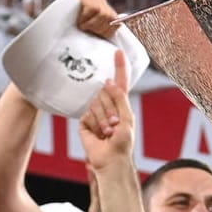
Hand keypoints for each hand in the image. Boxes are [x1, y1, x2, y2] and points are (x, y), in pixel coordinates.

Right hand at [73, 0, 119, 35]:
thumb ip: (100, 29)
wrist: (56, 14)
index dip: (109, 31)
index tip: (100, 36)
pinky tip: (80, 20)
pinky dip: (86, 17)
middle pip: (110, 17)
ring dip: (92, 24)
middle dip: (99, 28)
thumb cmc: (72, 26)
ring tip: (82, 26)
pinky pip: (91, 8)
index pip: (116, 21)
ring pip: (102, 13)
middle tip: (88, 31)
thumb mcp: (89, 28)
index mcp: (105, 9)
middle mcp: (100, 0)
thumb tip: (114, 32)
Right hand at [78, 49, 133, 169]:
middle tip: (115, 125)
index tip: (118, 52)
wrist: (110, 159)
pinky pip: (87, 115)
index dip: (119, 67)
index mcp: (120, 104)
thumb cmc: (123, 142)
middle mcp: (108, 106)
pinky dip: (94, 124)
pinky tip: (98, 134)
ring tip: (108, 132)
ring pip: (96, 104)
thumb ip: (119, 98)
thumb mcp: (127, 118)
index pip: (120, 82)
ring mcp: (95, 113)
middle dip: (111, 109)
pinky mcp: (85, 122)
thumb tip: (108, 82)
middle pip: (106, 94)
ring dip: (103, 119)